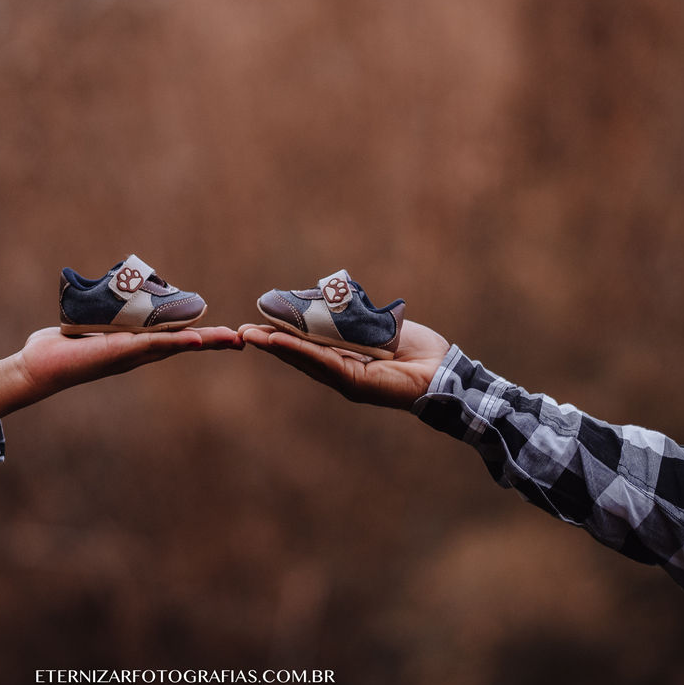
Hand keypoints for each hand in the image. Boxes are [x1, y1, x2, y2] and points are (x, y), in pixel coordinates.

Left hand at [0, 327, 243, 416]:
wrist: (39, 366)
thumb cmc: (60, 347)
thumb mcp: (88, 322)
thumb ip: (98, 310)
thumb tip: (96, 291)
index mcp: (136, 345)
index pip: (175, 338)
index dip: (201, 335)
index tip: (227, 333)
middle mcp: (139, 353)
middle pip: (184, 344)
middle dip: (214, 342)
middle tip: (243, 339)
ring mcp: (132, 354)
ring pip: (176, 345)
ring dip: (205, 342)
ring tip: (233, 340)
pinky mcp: (120, 352)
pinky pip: (153, 345)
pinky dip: (175, 342)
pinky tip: (195, 340)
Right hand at [238, 321, 449, 409]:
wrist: (442, 371)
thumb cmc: (416, 349)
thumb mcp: (375, 326)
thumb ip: (350, 320)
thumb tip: (326, 302)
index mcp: (344, 359)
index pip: (306, 345)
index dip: (282, 334)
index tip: (259, 323)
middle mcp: (340, 372)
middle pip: (298, 354)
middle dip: (270, 342)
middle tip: (240, 332)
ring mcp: (345, 379)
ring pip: (304, 358)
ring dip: (277, 346)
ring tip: (251, 335)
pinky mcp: (354, 382)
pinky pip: (321, 361)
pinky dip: (298, 350)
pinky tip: (279, 341)